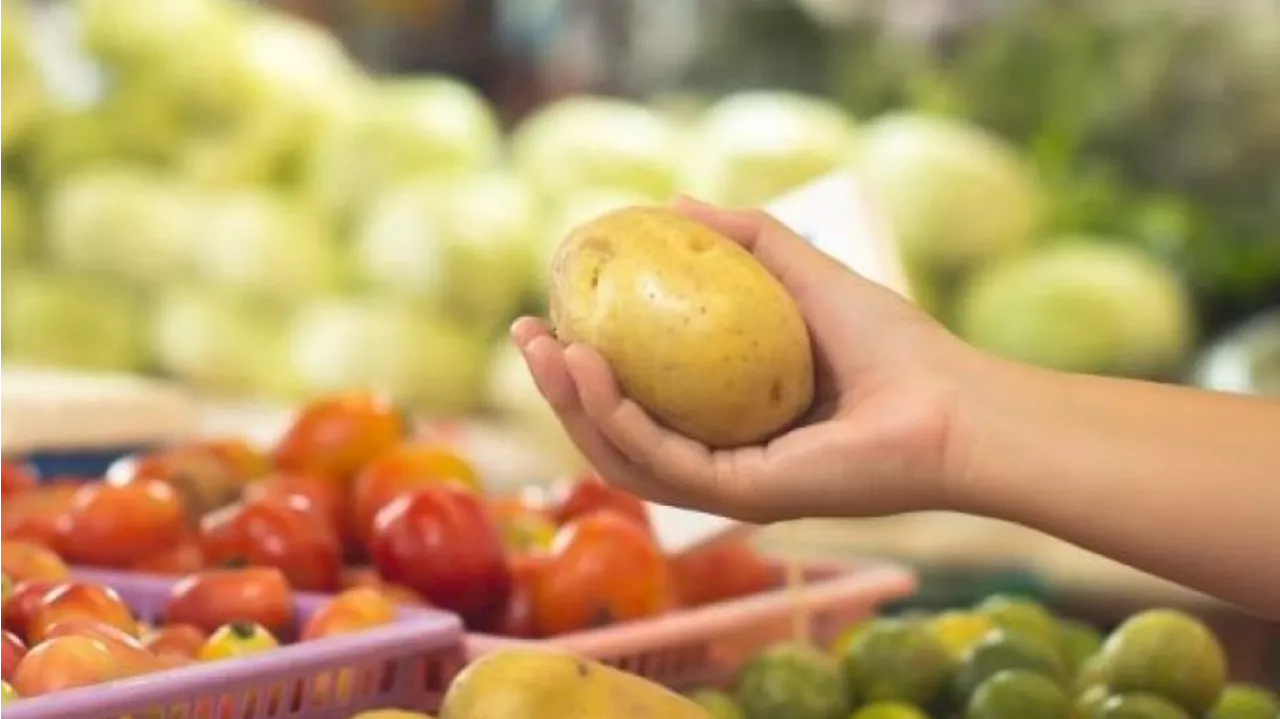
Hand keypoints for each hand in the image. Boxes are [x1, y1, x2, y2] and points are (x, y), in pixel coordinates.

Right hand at [513, 197, 986, 523]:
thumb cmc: (894, 343)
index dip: (584, 363)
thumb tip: (669, 203)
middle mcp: (720, 459)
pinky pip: (663, 458)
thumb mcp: (803, 271)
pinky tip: (591, 366)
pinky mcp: (742, 498)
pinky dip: (617, 416)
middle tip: (526, 335)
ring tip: (543, 350)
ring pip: (624, 456)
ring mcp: (729, 485)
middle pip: (615, 434)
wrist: (955, 403)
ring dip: (572, 407)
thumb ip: (743, 238)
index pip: (638, 401)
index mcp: (726, 420)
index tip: (552, 310)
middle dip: (559, 391)